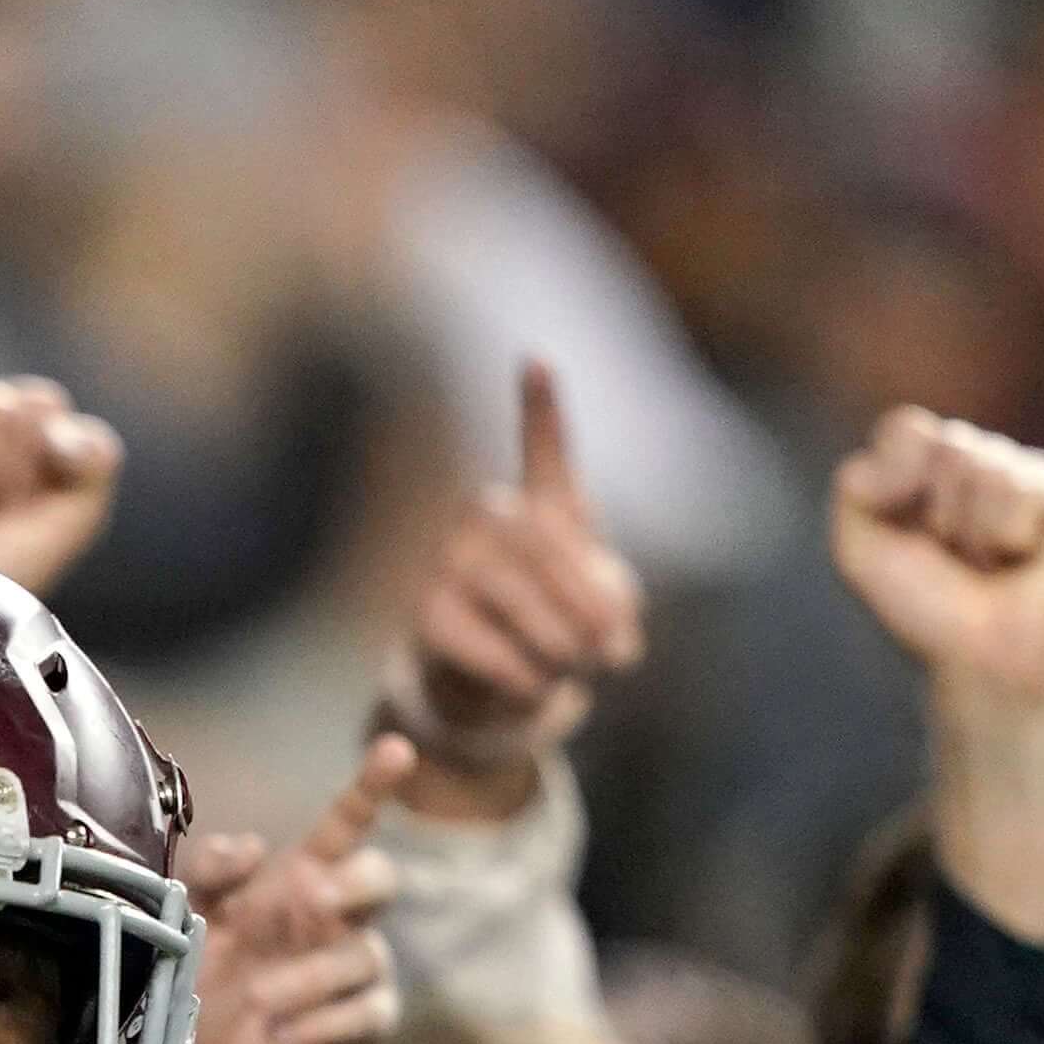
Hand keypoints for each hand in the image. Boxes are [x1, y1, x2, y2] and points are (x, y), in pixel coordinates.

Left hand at [165, 737, 412, 1043]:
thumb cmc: (194, 985)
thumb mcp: (187, 919)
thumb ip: (209, 872)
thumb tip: (255, 848)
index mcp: (299, 881)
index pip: (347, 824)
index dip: (373, 785)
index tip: (397, 747)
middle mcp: (334, 920)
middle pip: (381, 877)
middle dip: (354, 884)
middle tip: (310, 898)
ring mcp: (354, 972)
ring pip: (365, 954)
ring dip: (310, 975)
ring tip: (261, 998)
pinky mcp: (362, 1024)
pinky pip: (367, 1011)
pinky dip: (322, 1021)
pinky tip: (282, 1034)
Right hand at [387, 363, 645, 811]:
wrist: (495, 680)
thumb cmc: (559, 627)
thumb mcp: (606, 616)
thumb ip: (615, 617)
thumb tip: (603, 643)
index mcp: (537, 505)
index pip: (542, 451)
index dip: (541, 409)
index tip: (536, 361)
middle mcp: (486, 517)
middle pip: (550, 555)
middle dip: (591, 612)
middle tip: (612, 655)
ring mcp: (449, 560)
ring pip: (526, 606)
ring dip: (564, 653)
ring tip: (567, 669)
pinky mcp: (427, 614)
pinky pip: (498, 652)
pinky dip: (530, 681)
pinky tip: (527, 682)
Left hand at [827, 409, 1043, 712]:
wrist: (982, 660)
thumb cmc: (925, 607)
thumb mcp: (858, 548)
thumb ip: (856, 483)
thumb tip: (922, 436)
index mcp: (928, 465)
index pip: (906, 428)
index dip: (897, 482)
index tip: (906, 534)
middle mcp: (979, 460)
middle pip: (949, 444)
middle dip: (940, 513)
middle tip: (956, 557)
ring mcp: (1027, 474)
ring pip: (987, 467)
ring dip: (975, 532)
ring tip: (989, 563)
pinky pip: (1026, 490)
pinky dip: (1011, 536)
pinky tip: (1023, 559)